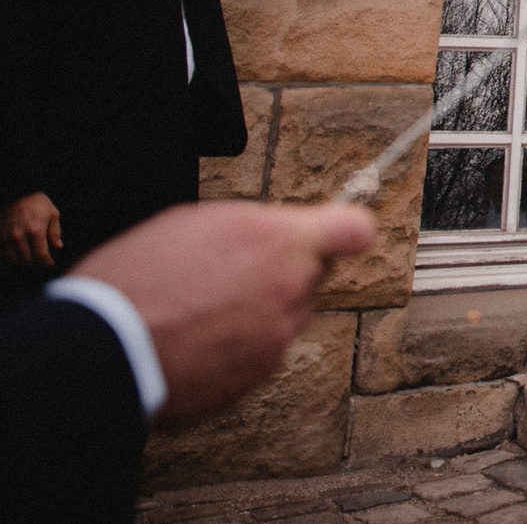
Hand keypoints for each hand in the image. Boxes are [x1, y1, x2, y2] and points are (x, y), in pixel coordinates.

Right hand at [4, 190, 60, 265]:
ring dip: (23, 262)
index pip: (41, 255)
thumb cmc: (37, 203)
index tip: (50, 263)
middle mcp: (20, 236)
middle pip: (27, 260)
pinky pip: (3, 254)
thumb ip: (55, 232)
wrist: (17, 193)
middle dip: (36, 263)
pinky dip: (11, 257)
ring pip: (14, 260)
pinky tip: (19, 253)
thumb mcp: (52, 214)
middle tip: (41, 260)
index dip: (46, 262)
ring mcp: (7, 237)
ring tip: (30, 258)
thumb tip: (58, 247)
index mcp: (35, 231)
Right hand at [74, 201, 376, 423]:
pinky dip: (237, 346)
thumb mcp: (193, 222)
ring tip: (198, 310)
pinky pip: (260, 350)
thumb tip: (272, 232)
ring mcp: (277, 336)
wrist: (101, 351)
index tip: (331, 234)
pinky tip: (195, 341)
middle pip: (311, 274)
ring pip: (285, 314)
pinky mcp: (258, 375)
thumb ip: (252, 226)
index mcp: (280, 242)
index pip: (354, 230)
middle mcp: (290, 290)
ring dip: (258, 310)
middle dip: (283, 271)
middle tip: (229, 273)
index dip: (342, 231)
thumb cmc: (136, 280)